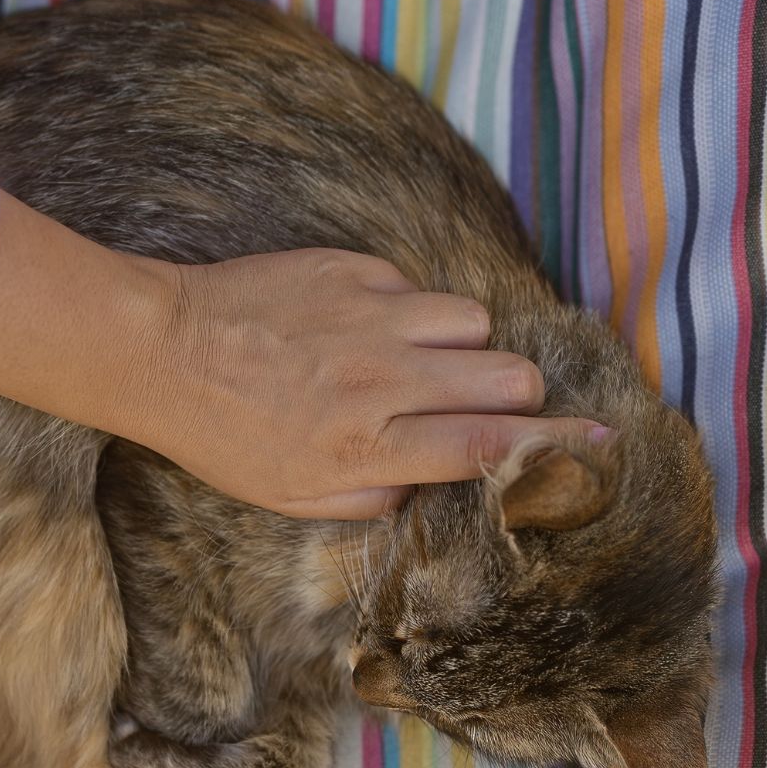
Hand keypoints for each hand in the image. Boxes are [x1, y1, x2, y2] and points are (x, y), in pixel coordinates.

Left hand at [0, 192, 598, 519]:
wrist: (161, 351)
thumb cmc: (223, 436)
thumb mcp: (295, 499)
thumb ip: (377, 495)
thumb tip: (428, 479)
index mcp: (374, 446)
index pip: (493, 446)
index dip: (559, 446)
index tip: (605, 442)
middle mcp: (386, 379)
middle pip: (509, 376)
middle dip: (516, 394)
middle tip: (486, 403)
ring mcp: (373, 316)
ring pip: (473, 322)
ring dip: (463, 347)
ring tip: (417, 363)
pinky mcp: (353, 268)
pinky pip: (417, 287)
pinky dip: (407, 312)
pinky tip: (360, 328)